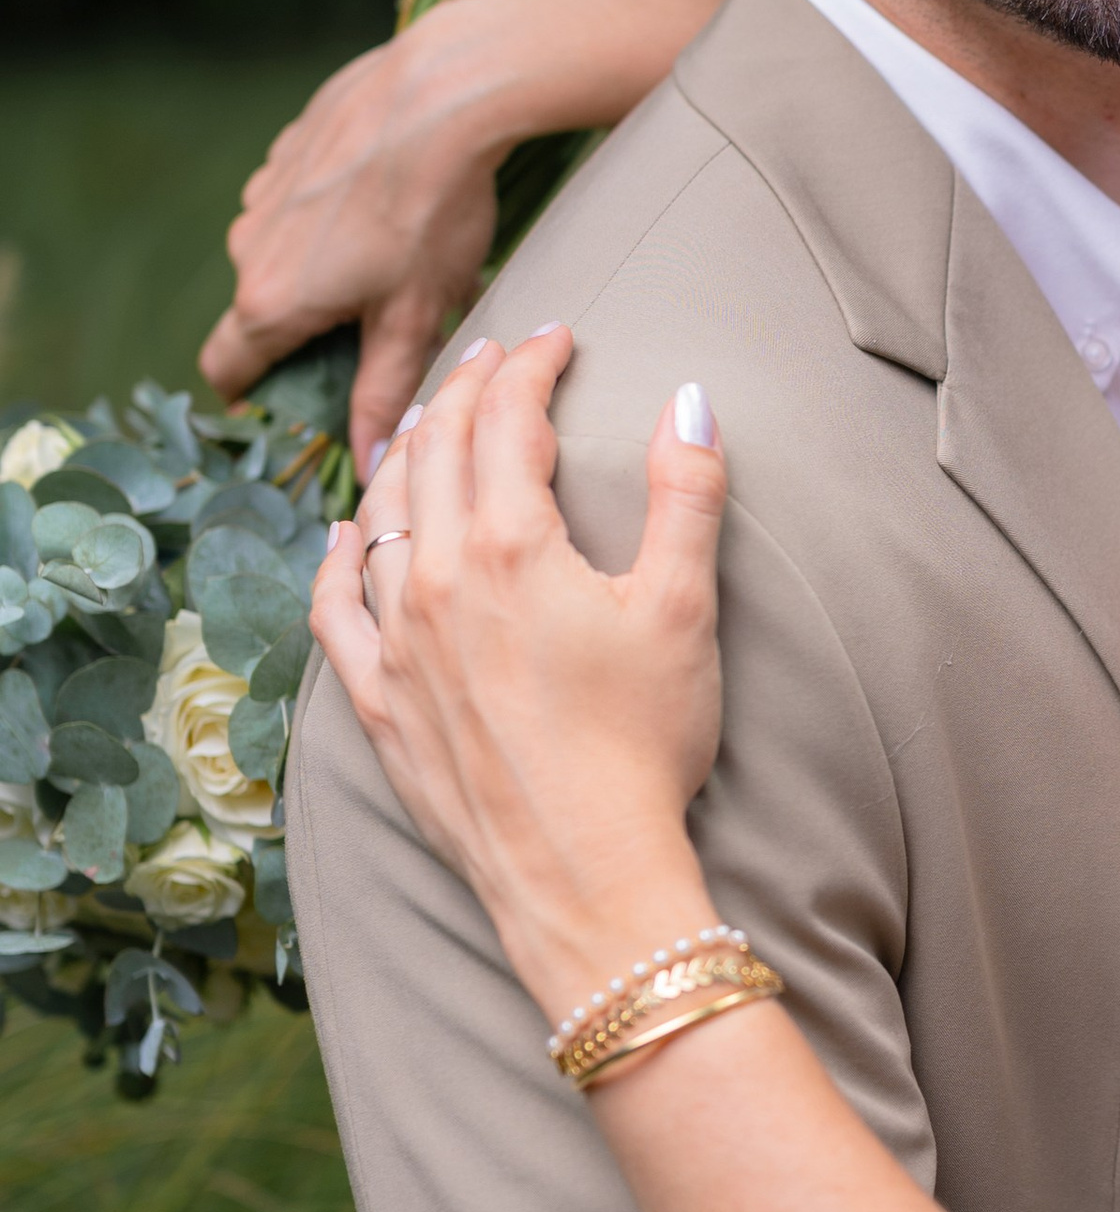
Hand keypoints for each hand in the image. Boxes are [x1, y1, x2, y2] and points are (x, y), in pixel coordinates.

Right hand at [201, 5, 508, 477]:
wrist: (442, 94)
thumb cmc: (432, 211)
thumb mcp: (416, 316)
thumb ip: (385, 392)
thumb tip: (370, 460)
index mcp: (269, 300)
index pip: (226, 368)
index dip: (252, 392)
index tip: (291, 395)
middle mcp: (248, 245)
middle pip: (262, 309)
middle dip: (311, 327)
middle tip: (380, 327)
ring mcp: (263, 190)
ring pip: (283, 249)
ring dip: (325, 265)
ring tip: (399, 257)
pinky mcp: (289, 145)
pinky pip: (301, 198)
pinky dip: (334, 211)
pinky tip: (392, 198)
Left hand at [308, 326, 728, 1013]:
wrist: (583, 873)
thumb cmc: (645, 745)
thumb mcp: (685, 608)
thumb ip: (686, 494)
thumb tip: (690, 400)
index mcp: (513, 546)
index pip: (509, 418)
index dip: (533, 364)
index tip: (559, 337)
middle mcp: (438, 579)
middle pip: (436, 450)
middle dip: (467, 387)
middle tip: (497, 356)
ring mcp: (398, 641)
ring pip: (382, 515)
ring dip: (407, 454)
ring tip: (431, 422)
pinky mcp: (380, 701)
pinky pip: (337, 608)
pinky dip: (340, 555)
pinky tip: (349, 533)